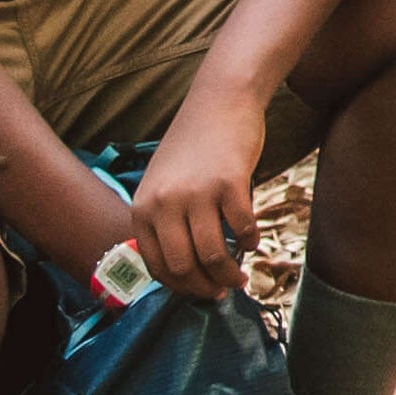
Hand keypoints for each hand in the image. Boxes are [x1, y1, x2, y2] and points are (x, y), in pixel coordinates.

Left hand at [125, 84, 273, 299]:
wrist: (219, 102)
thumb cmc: (193, 146)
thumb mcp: (163, 184)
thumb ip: (164, 222)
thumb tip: (182, 271)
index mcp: (143, 208)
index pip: (156, 266)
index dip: (180, 288)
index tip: (200, 292)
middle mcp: (164, 203)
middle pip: (183, 267)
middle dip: (206, 288)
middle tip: (224, 291)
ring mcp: (196, 193)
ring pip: (212, 255)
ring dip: (230, 274)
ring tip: (242, 277)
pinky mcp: (229, 184)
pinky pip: (242, 228)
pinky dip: (250, 242)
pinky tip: (253, 241)